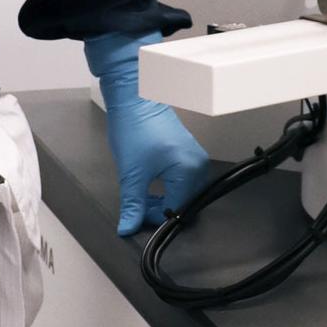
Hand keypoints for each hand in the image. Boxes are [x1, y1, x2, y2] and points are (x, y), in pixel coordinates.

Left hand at [85, 31, 209, 235]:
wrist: (133, 98)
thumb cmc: (134, 128)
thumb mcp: (131, 174)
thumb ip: (132, 206)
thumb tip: (128, 228)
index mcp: (189, 169)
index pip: (177, 210)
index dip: (156, 218)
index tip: (139, 216)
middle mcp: (198, 164)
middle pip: (184, 203)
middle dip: (161, 210)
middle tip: (140, 209)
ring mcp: (195, 156)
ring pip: (183, 192)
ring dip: (164, 199)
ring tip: (143, 197)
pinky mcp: (188, 151)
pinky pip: (183, 179)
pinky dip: (168, 187)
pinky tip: (150, 185)